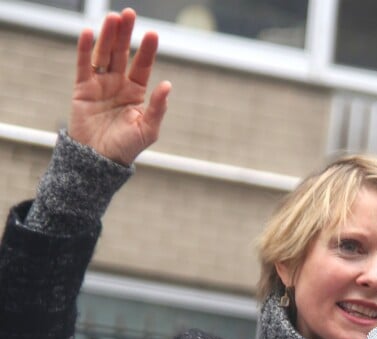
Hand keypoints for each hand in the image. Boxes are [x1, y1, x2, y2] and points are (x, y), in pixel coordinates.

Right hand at [69, 8, 171, 165]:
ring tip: (113, 18)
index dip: (147, 50)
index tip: (152, 34)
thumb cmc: (126, 148)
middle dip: (126, 34)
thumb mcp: (148, 130)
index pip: (143, 66)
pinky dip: (85, 49)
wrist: (99, 160)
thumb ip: (158, 108)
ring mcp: (100, 85)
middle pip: (123, 54)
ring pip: (104, 55)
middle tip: (129, 14)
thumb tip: (167, 86)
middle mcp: (119, 85)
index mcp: (137, 93)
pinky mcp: (82, 89)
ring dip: (108, 36)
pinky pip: (84, 65)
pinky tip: (90, 33)